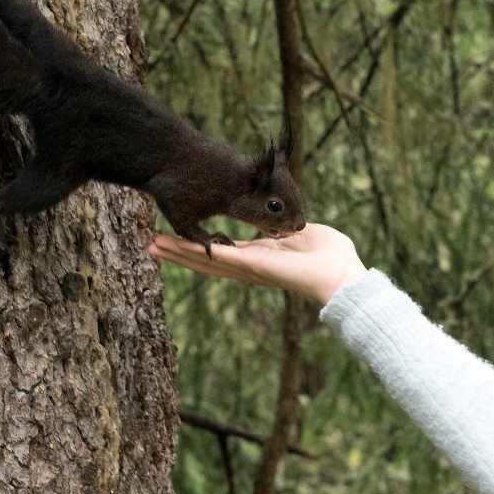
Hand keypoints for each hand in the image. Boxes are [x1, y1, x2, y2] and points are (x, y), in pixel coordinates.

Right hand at [147, 223, 368, 305]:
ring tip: (154, 247)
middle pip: (204, 259)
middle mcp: (248, 266)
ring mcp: (249, 269)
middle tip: (151, 244)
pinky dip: (200, 253)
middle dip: (178, 252)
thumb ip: (280, 226)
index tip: (176, 237)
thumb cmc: (330, 256)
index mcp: (257, 257)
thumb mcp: (298, 231)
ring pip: (207, 261)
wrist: (342, 274)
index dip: (197, 245)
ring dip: (180, 254)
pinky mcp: (255, 267)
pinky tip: (181, 247)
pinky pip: (223, 258)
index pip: (220, 250)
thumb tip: (276, 219)